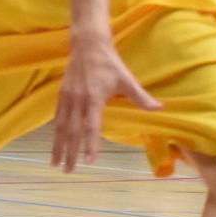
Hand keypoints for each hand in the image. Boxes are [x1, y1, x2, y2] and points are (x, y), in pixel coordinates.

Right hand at [52, 36, 161, 170]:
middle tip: (68, 171)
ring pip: (60, 127)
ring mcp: (67, 98)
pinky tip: (55, 143)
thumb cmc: (110, 64)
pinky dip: (55, 133)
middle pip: (72, 132)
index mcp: (94, 98)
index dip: (90, 145)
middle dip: (70, 153)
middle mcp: (78, 100)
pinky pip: (57, 118)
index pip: (91, 127)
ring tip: (56, 164)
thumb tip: (160, 108)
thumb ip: (141, 97)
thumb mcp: (127, 80)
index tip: (89, 161)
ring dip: (58, 146)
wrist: (88, 45)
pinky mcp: (61, 94)